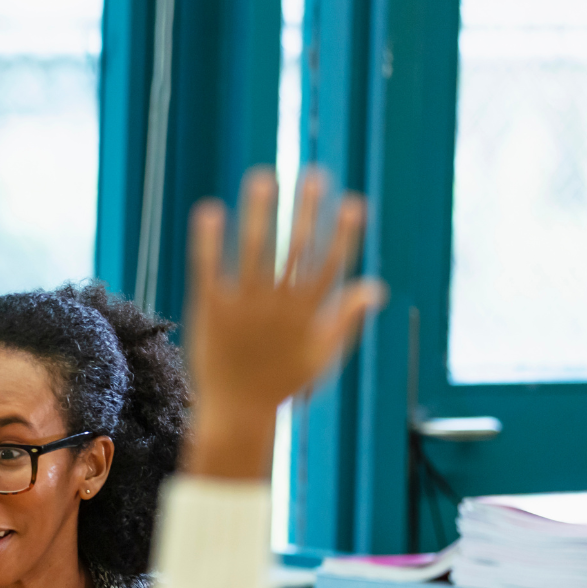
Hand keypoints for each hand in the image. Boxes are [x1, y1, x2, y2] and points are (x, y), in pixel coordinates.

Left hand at [184, 167, 386, 480]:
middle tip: (313, 175)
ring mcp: (244, 307)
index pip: (331, 265)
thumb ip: (347, 318)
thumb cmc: (281, 384)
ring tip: (264, 176)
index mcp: (308, 314)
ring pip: (254, 251)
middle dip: (306, 211)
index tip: (352, 202)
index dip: (343, 233)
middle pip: (296, 250)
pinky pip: (210, 269)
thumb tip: (377, 288)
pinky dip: (209, 240)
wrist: (235, 413)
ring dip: (260, 212)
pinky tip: (210, 210)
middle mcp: (278, 306)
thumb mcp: (322, 355)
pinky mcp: (211, 310)